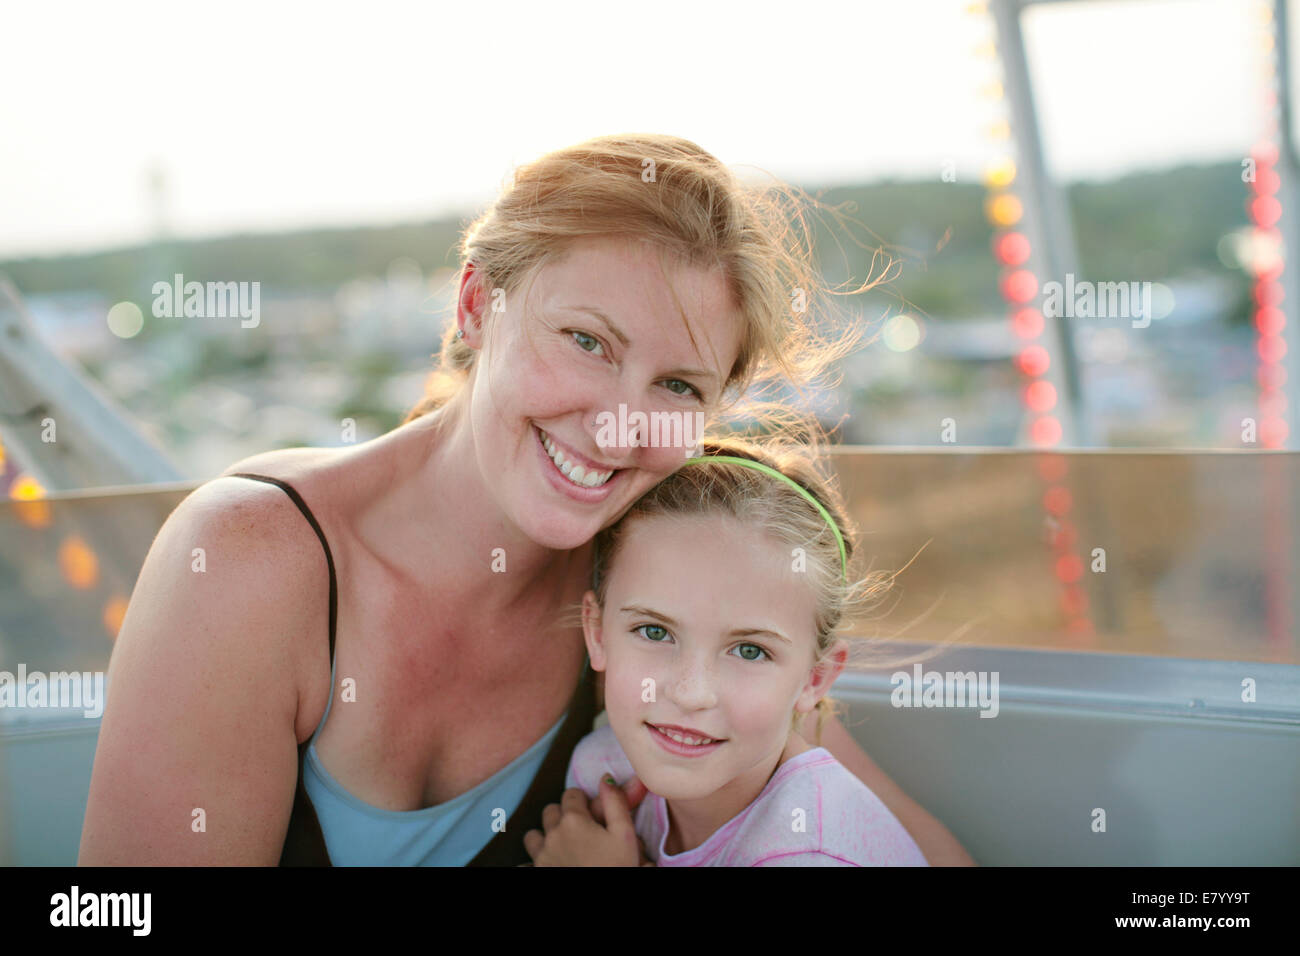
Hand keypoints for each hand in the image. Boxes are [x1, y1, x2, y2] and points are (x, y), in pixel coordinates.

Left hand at [523, 777, 649, 865]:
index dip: (584, 801)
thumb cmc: (616, 867)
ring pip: (534, 835)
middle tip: (581, 831)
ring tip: (563, 847)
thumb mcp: (625, 834)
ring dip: (546, 836)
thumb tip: (606, 778)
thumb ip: (615, 802)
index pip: (572, 794)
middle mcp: (552, 834)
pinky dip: (535, 859)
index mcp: (574, 820)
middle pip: (551, 811)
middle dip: (564, 815)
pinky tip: (552, 863)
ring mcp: (541, 855)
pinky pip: (526, 861)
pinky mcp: (538, 871)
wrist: (603, 903)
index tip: (593, 815)